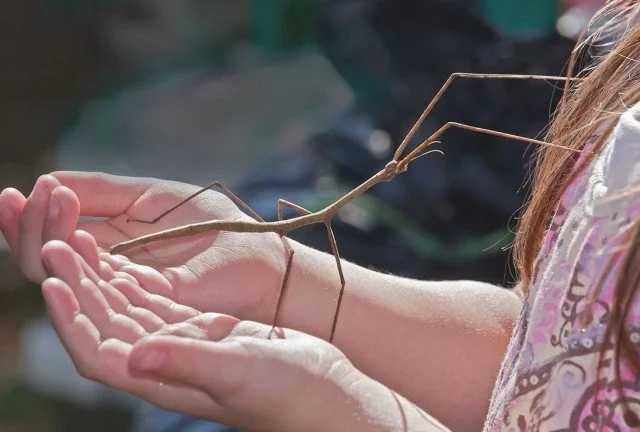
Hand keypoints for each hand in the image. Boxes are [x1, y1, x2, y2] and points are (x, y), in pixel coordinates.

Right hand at [0, 172, 287, 324]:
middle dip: (27, 224)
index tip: (26, 188)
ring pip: (56, 272)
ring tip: (50, 201)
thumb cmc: (218, 227)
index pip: (56, 233)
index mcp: (111, 242)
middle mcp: (108, 269)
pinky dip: (68, 262)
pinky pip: (88, 290)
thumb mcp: (154, 197)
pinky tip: (67, 235)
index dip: (33, 214)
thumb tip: (49, 181)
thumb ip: (104, 191)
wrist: (261, 258)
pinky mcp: (137, 304)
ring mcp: (119, 289)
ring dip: (43, 236)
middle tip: (22, 196)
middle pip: (44, 255)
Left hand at [38, 239, 351, 430]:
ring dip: (99, 277)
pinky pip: (154, 301)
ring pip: (125, 308)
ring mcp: (180, 344)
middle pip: (105, 324)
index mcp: (163, 380)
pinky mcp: (200, 329)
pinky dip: (133, 279)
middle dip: (77, 286)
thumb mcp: (238, 372)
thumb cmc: (285, 392)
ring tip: (76, 240)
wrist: (320, 391)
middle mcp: (163, 362)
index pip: (98, 353)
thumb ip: (188, 362)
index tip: (52, 282)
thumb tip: (136, 356)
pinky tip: (120, 258)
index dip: (70, 320)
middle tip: (55, 242)